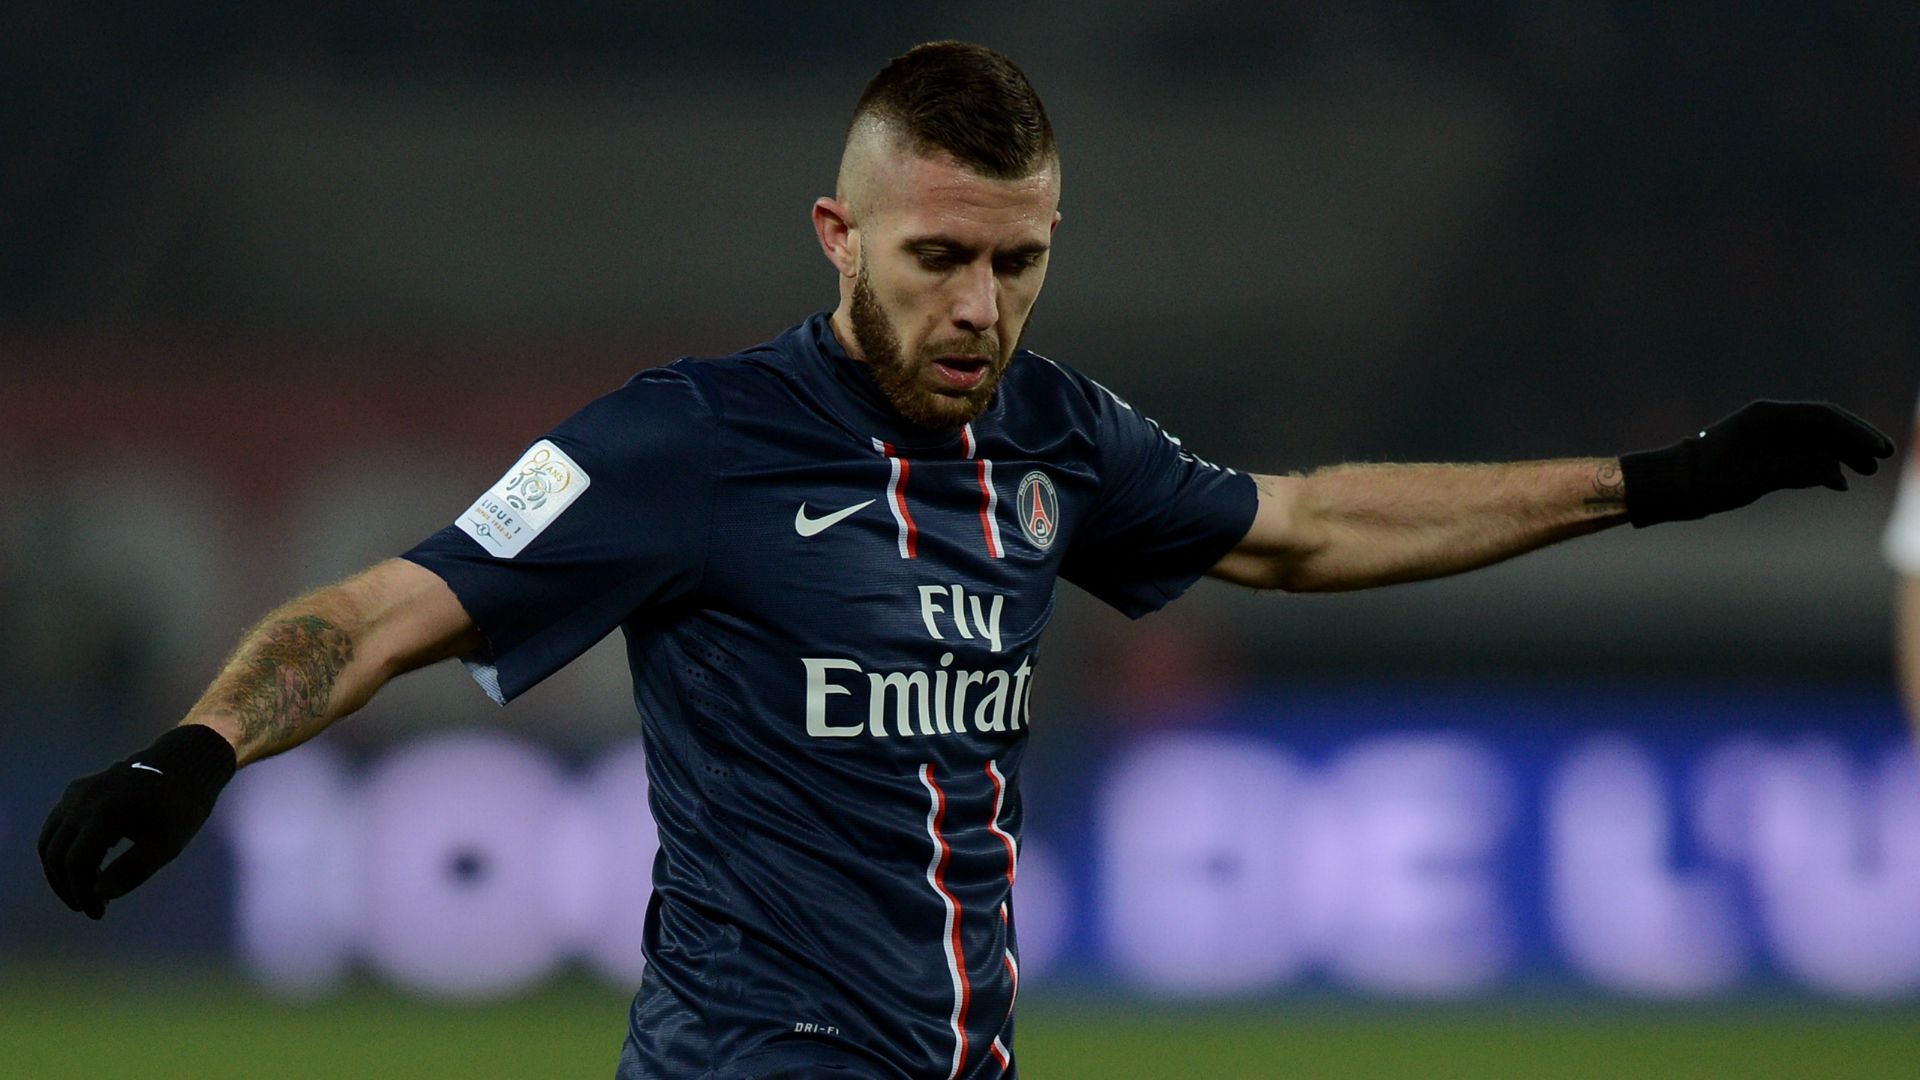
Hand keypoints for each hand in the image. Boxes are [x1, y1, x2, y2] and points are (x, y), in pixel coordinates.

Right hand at [39, 724, 236, 918]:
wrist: (182, 767)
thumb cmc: (180, 808)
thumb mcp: (168, 843)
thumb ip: (135, 868)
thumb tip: (100, 893)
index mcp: (105, 812)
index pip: (77, 862)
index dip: (82, 892)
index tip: (99, 912)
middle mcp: (82, 800)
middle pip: (55, 854)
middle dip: (68, 887)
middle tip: (90, 906)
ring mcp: (75, 793)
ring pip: (49, 841)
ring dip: (60, 871)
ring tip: (86, 891)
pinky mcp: (75, 791)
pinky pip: (56, 827)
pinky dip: (63, 851)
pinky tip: (89, 867)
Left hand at [1620, 400, 1895, 526]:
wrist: (1673, 486)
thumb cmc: (1710, 480)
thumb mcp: (1759, 478)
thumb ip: (1799, 469)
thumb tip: (1835, 467)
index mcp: (1769, 417)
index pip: (1824, 418)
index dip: (1855, 433)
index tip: (1879, 451)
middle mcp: (1769, 421)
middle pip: (1823, 426)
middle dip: (1853, 441)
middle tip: (1880, 459)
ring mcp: (1764, 436)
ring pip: (1812, 440)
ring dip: (1840, 454)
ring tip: (1864, 472)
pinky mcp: (1759, 452)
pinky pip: (1799, 453)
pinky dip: (1819, 465)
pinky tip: (1837, 482)